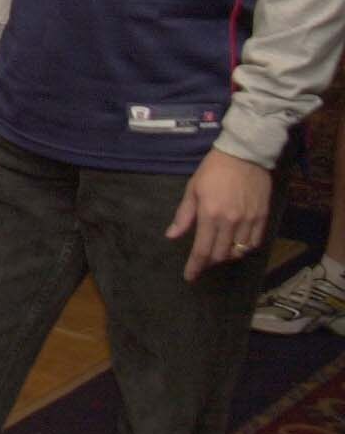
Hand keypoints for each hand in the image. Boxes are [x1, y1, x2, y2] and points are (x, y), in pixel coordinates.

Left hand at [166, 148, 270, 281]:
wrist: (244, 155)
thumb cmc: (213, 170)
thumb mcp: (192, 190)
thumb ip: (184, 216)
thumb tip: (172, 236)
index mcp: (209, 214)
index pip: (202, 250)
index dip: (195, 267)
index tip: (189, 277)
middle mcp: (230, 222)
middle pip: (220, 255)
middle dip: (209, 263)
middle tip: (201, 263)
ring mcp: (249, 221)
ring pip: (238, 252)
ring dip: (226, 257)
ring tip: (218, 254)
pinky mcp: (263, 218)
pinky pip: (254, 243)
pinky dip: (244, 249)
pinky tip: (236, 246)